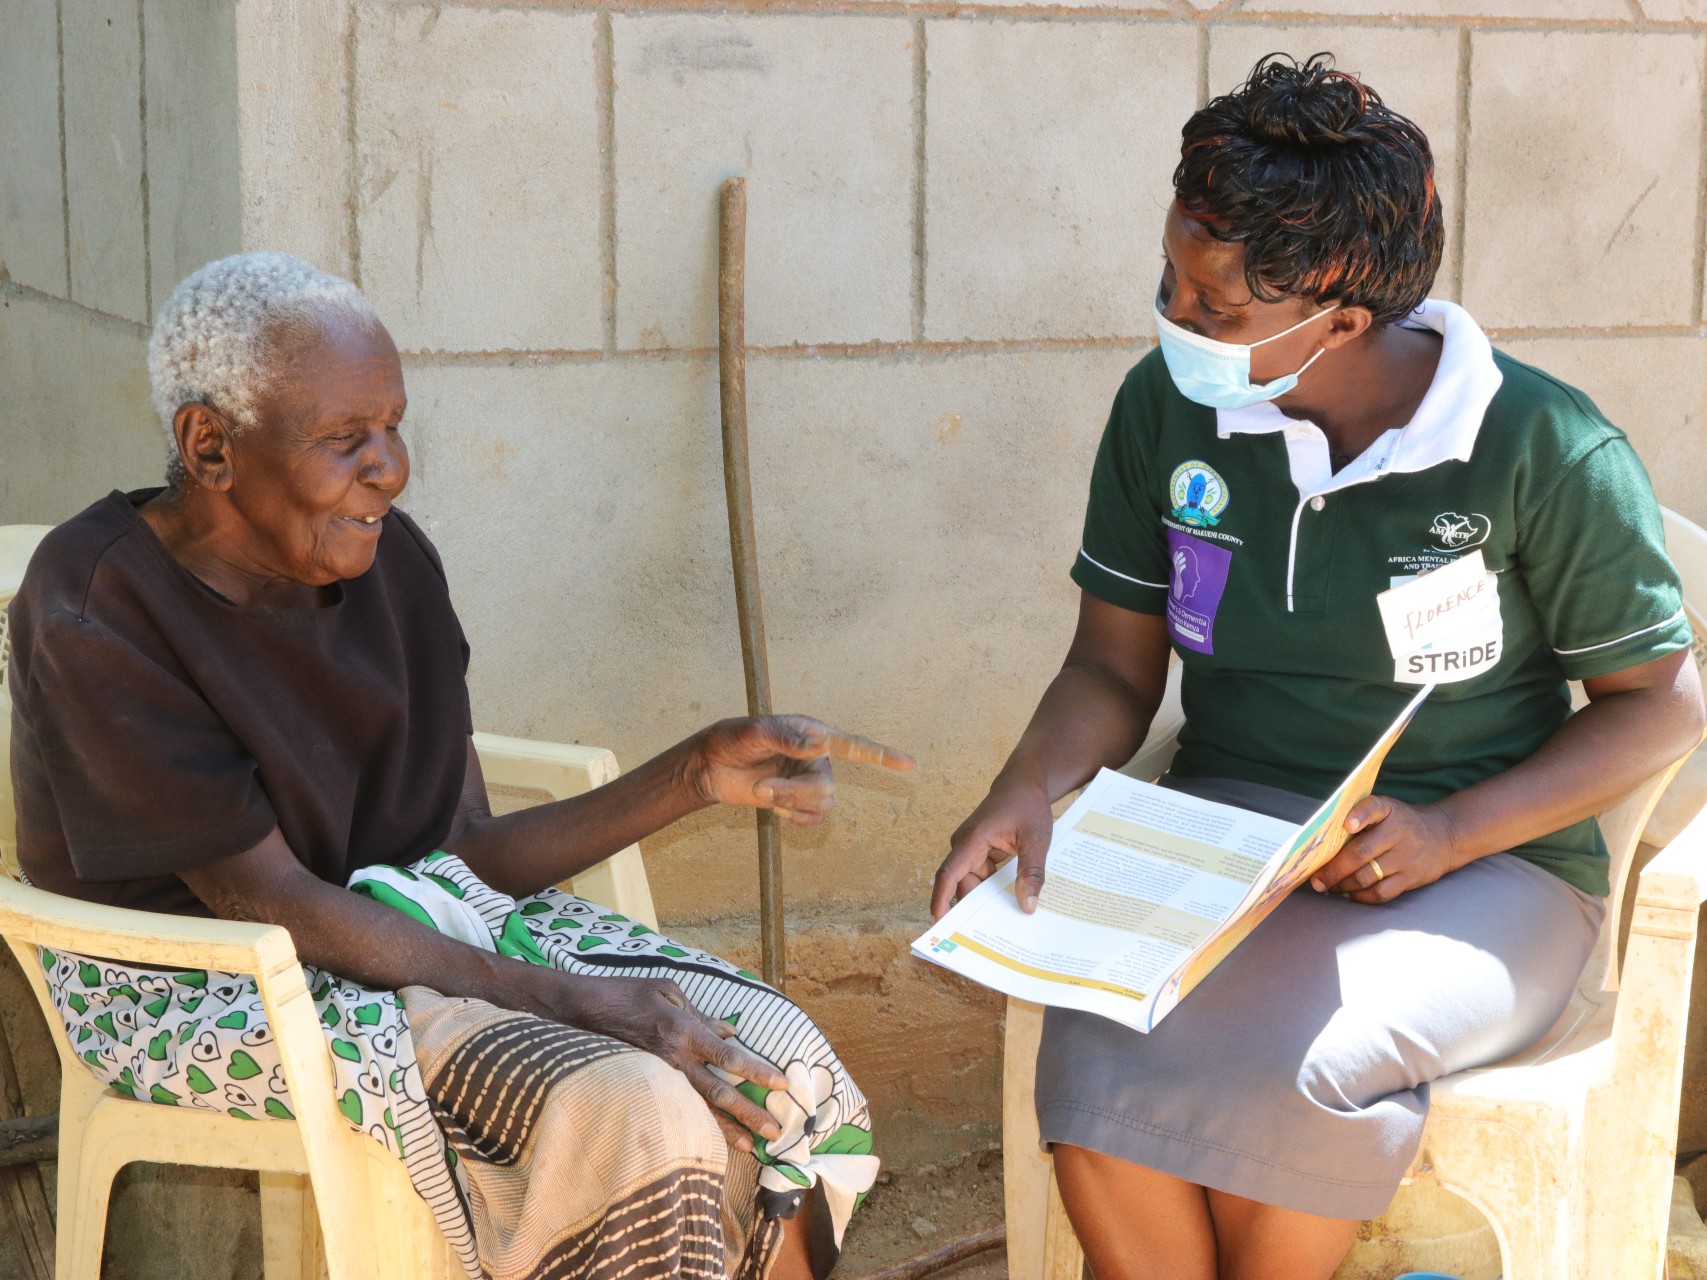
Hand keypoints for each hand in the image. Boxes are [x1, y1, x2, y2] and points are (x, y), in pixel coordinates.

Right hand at [553, 973, 788, 1149]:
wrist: (580, 1012)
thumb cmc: (627, 994)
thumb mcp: (668, 991)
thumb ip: (703, 1015)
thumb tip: (730, 1034)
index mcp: (684, 1031)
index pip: (729, 1057)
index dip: (758, 1072)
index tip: (782, 1085)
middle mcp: (674, 1059)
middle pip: (719, 1092)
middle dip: (749, 1112)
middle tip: (774, 1131)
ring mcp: (657, 1077)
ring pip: (698, 1110)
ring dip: (727, 1129)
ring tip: (750, 1146)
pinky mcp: (644, 1086)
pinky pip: (675, 1110)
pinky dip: (696, 1126)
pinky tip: (711, 1141)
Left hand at [691, 715, 913, 824]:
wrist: (710, 766)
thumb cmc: (730, 740)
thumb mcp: (754, 732)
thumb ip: (785, 737)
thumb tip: (818, 746)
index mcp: (812, 734)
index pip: (853, 745)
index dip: (882, 756)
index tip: (910, 765)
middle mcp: (816, 757)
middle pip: (828, 786)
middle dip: (795, 793)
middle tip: (763, 788)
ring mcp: (807, 780)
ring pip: (823, 804)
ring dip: (791, 803)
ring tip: (764, 793)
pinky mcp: (797, 800)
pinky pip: (815, 818)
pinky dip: (797, 818)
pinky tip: (777, 809)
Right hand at [932, 779, 1054, 920]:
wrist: (1024, 782)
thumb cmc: (1027, 804)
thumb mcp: (1036, 839)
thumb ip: (1031, 872)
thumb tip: (1027, 906)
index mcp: (973, 839)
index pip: (949, 873)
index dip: (941, 898)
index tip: (939, 922)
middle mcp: (966, 845)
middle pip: (962, 884)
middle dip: (970, 909)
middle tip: (982, 939)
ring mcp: (972, 849)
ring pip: (973, 882)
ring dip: (984, 900)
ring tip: (998, 925)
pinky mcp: (981, 852)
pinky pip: (982, 876)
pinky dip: (993, 890)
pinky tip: (1007, 904)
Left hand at [1310, 795, 1461, 903]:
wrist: (1444, 836)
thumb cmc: (1403, 822)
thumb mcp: (1387, 809)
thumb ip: (1361, 817)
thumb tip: (1326, 838)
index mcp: (1388, 811)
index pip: (1373, 808)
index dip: (1359, 816)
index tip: (1346, 825)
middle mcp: (1397, 834)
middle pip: (1360, 853)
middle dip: (1333, 869)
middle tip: (1316, 880)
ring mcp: (1405, 858)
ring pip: (1366, 876)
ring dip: (1342, 885)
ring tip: (1328, 887)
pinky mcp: (1410, 878)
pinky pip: (1381, 893)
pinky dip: (1361, 896)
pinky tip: (1349, 894)